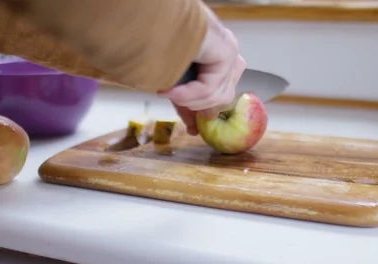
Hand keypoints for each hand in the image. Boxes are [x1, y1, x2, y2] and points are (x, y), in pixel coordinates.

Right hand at [157, 5, 245, 135]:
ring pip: (219, 96)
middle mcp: (228, 51)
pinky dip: (188, 94)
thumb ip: (187, 102)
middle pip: (223, 97)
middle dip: (198, 105)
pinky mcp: (226, 51)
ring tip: (167, 91)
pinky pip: (210, 87)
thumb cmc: (156, 45)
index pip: (221, 92)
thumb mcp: (176, 81)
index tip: (194, 129)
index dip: (206, 111)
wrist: (148, 21)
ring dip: (189, 99)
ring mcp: (229, 49)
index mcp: (218, 55)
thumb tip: (195, 128)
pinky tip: (170, 90)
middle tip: (173, 99)